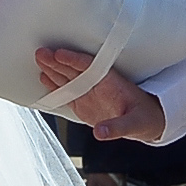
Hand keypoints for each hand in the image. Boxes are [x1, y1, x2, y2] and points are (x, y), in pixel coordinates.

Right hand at [35, 48, 166, 141]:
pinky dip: (54, 85)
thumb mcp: (134, 124)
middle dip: (57, 61)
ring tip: (38, 59)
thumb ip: (117, 128)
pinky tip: (43, 77)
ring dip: (52, 69)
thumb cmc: (144, 118)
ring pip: (67, 78)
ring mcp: (89, 92)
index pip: (89, 66)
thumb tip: (100, 132)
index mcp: (110, 82)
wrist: (147, 122)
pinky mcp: (83, 103)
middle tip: (41, 53)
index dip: (74, 60)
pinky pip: (66, 92)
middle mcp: (97, 84)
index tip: (59, 54)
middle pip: (73, 69)